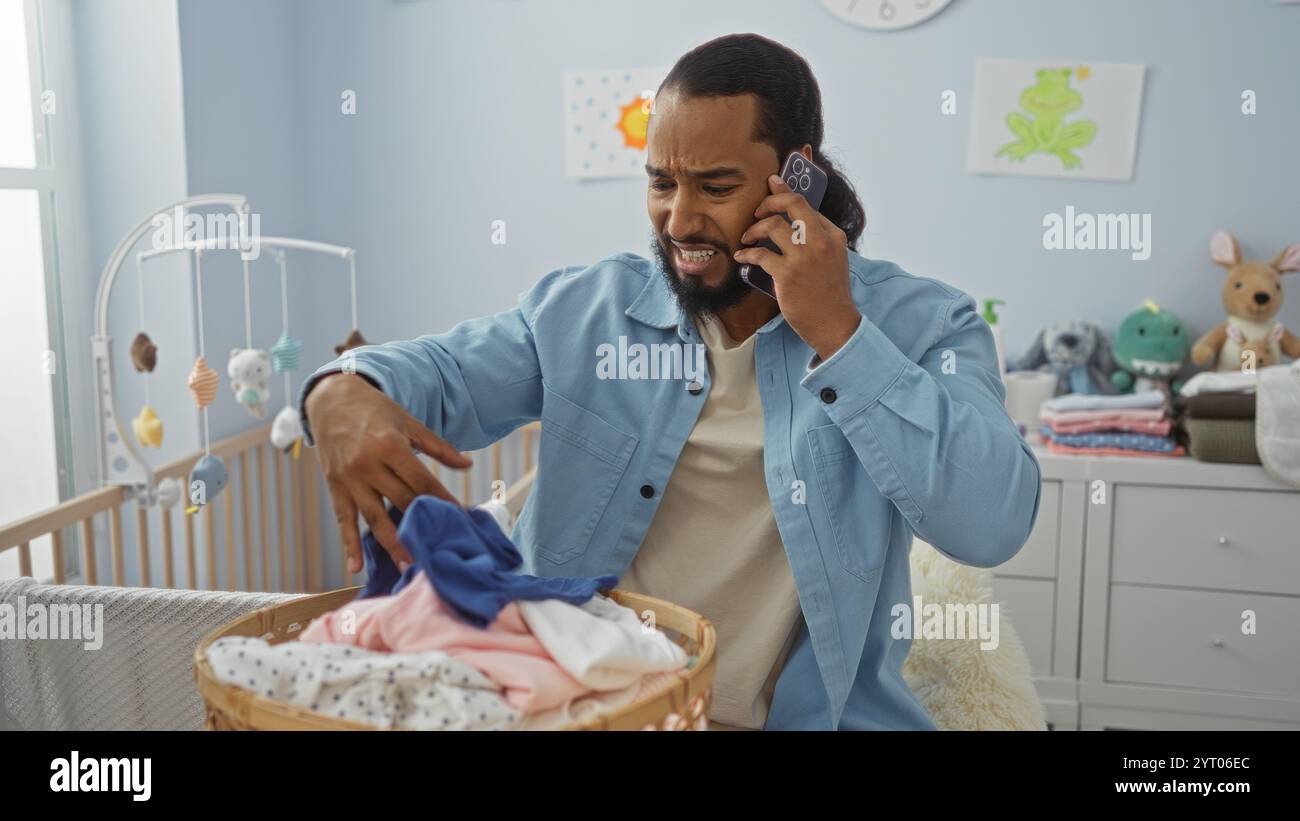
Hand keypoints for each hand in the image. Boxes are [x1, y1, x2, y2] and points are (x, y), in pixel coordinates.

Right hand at [305, 372, 471, 572]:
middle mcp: (369, 465)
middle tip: (440, 552)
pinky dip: (349, 545)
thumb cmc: (376, 411)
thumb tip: (468, 464)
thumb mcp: (408, 422)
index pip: (423, 481)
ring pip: (375, 518)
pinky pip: (343, 521)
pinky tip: (356, 567)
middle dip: (422, 527)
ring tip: (409, 567)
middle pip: (402, 502)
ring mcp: (350, 479)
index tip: (461, 519)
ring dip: (392, 545)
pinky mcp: (335, 488)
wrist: (331, 400)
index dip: (443, 501)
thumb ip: (438, 447)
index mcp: (390, 445)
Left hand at [734, 173, 861, 359]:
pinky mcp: (787, 274)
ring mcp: (804, 257)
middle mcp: (820, 241)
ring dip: (753, 229)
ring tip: (747, 238)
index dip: (785, 193)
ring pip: (772, 225)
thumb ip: (818, 239)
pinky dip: (747, 253)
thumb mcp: (833, 259)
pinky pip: (760, 254)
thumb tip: (793, 223)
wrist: (833, 323)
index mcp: (833, 235)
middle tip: (757, 211)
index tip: (772, 186)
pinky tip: (742, 256)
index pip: (806, 204)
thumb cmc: (829, 293)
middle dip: (769, 201)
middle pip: (792, 203)